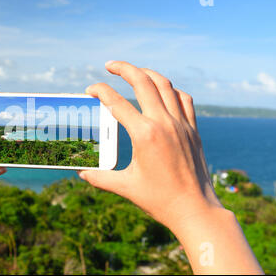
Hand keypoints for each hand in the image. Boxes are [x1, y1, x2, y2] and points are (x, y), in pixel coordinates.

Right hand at [79, 61, 262, 273]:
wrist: (195, 210)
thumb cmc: (160, 200)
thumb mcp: (125, 187)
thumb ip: (100, 178)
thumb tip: (81, 173)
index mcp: (144, 135)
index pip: (116, 103)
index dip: (100, 92)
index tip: (90, 89)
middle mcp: (164, 123)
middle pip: (142, 82)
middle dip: (124, 69)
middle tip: (110, 65)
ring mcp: (181, 124)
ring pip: (165, 85)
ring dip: (148, 73)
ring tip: (135, 71)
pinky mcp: (193, 130)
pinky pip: (184, 100)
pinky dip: (172, 90)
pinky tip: (164, 92)